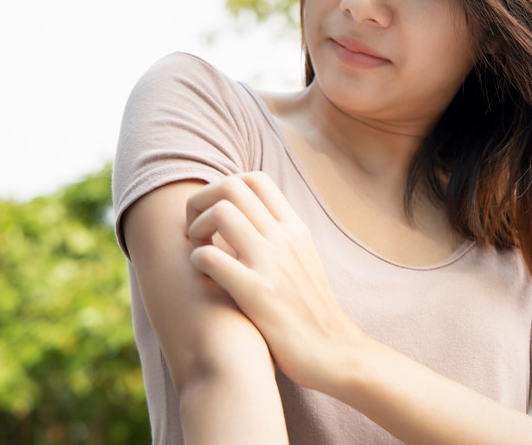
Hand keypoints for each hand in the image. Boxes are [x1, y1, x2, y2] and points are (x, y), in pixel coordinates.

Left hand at [185, 172, 365, 391]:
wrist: (335, 353)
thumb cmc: (311, 312)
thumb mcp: (303, 261)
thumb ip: (279, 238)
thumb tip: (248, 221)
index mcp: (295, 228)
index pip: (255, 179)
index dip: (223, 188)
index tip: (215, 217)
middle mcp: (284, 238)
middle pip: (231, 185)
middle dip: (201, 202)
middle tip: (197, 231)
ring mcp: (271, 263)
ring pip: (220, 212)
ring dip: (196, 228)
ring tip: (199, 252)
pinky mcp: (256, 293)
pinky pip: (211, 256)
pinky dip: (196, 260)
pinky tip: (204, 277)